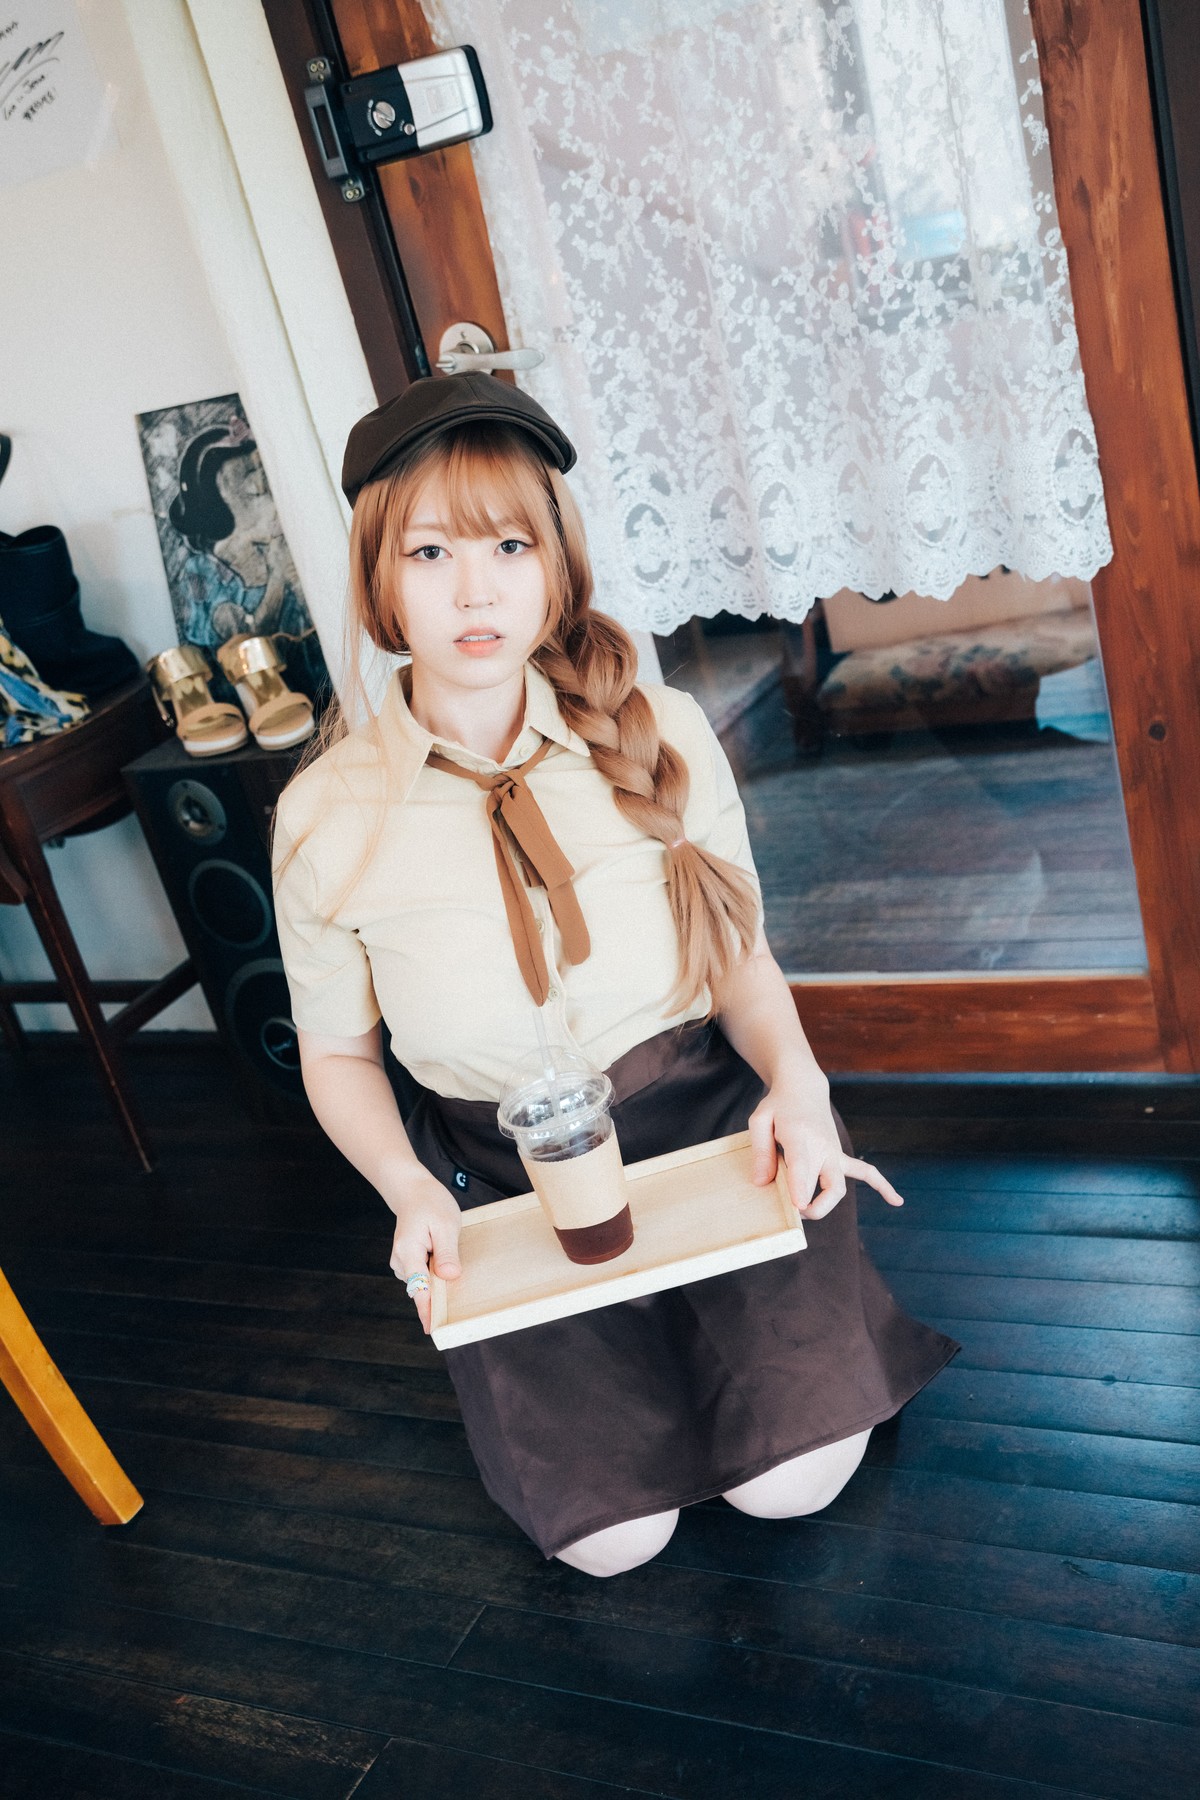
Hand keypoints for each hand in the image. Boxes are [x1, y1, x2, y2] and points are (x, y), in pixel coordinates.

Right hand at [386, 1168, 463, 1334]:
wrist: (412, 1190)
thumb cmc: (429, 1203)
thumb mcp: (445, 1224)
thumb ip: (447, 1252)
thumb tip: (449, 1276)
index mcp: (409, 1252)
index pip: (419, 1288)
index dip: (427, 1310)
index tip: (432, 1329)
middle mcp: (401, 1261)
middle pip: (423, 1287)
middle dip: (440, 1289)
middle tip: (454, 1264)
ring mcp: (402, 1262)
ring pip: (425, 1281)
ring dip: (438, 1275)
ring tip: (444, 1243)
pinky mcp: (408, 1262)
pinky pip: (424, 1274)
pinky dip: (434, 1270)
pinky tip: (439, 1250)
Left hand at [747, 1086, 904, 1219]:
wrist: (803, 1089)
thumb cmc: (777, 1106)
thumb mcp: (760, 1121)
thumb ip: (760, 1151)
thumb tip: (762, 1183)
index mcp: (799, 1136)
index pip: (803, 1166)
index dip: (801, 1187)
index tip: (800, 1206)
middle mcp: (822, 1147)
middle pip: (824, 1184)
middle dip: (810, 1206)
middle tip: (790, 1212)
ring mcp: (834, 1153)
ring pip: (839, 1186)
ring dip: (827, 1205)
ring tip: (808, 1213)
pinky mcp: (840, 1156)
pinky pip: (866, 1171)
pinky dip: (882, 1185)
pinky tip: (896, 1201)